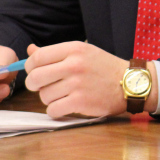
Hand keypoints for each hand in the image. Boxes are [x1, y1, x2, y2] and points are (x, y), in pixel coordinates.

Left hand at [24, 42, 156, 117]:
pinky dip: (56, 110)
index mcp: (74, 49)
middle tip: (44, 86)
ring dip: (49, 98)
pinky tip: (67, 105)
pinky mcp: (80, 102)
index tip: (36, 71)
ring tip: (63, 94)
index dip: (31, 67)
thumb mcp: (83, 52)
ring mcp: (77, 84)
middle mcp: (75, 65)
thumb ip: (56, 53)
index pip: (38, 57)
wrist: (130, 83)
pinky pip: (53, 110)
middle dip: (35, 85)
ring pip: (43, 96)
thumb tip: (30, 51)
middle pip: (35, 77)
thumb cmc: (104, 67)